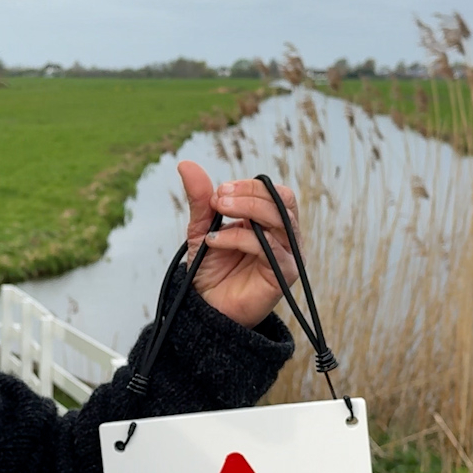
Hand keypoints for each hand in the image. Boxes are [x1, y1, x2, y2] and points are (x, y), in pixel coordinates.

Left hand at [177, 160, 302, 328]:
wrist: (207, 308)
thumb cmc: (211, 270)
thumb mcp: (202, 228)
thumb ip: (201, 198)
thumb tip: (185, 163)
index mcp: (270, 222)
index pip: (273, 192)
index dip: (247, 186)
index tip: (218, 194)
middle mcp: (284, 236)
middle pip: (282, 199)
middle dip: (249, 193)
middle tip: (218, 199)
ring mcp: (287, 254)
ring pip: (279, 219)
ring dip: (246, 209)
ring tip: (218, 212)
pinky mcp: (284, 273)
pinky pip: (268, 247)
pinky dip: (239, 238)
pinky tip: (215, 240)